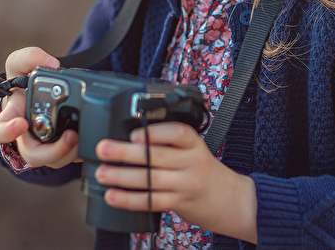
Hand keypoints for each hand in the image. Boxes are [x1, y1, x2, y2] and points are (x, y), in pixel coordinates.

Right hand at [0, 47, 78, 168]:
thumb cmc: (24, 82)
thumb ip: (29, 57)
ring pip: (55, 160)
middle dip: (52, 151)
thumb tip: (52, 64)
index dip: (8, 131)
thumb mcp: (21, 63)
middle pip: (33, 155)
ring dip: (68, 153)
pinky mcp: (64, 149)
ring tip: (81, 136)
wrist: (45, 92)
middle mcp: (27, 137)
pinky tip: (90, 140)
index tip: (21, 123)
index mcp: (13, 118)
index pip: (0, 131)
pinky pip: (71, 158)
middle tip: (70, 136)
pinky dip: (81, 151)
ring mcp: (46, 145)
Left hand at [94, 122, 257, 243]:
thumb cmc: (206, 171)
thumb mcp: (195, 150)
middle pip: (156, 156)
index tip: (135, 133)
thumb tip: (130, 138)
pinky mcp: (180, 203)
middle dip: (126, 152)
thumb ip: (170, 144)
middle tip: (103, 148)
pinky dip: (130, 199)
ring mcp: (186, 184)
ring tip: (102, 173)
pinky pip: (152, 201)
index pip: (178, 133)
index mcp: (194, 144)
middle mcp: (192, 162)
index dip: (156, 132)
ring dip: (122, 177)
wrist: (233, 201)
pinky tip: (113, 196)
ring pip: (151, 179)